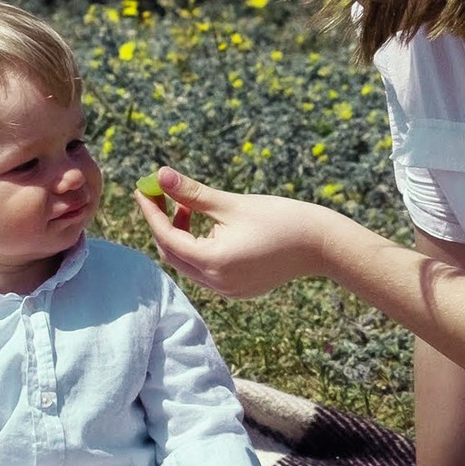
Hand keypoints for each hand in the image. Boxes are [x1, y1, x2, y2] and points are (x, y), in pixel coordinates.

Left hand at [136, 166, 330, 300]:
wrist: (322, 244)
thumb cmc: (280, 218)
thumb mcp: (232, 203)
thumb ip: (192, 193)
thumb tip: (160, 174)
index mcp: (213, 261)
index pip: (167, 237)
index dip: (152, 212)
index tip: (142, 189)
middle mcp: (216, 283)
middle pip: (172, 254)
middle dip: (163, 225)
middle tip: (160, 196)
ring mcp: (228, 290)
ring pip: (188, 264)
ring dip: (181, 237)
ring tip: (187, 207)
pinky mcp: (238, 290)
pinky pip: (206, 271)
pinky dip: (198, 250)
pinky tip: (207, 227)